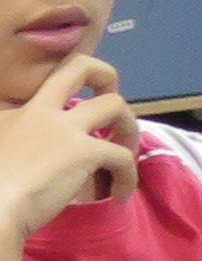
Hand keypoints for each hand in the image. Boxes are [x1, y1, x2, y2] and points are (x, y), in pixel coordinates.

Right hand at [0, 58, 133, 245]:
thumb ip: (13, 133)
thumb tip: (32, 152)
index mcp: (16, 113)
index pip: (50, 85)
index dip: (70, 92)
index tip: (78, 111)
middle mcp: (40, 112)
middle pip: (80, 66)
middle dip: (104, 76)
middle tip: (111, 109)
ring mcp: (65, 129)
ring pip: (115, 105)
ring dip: (129, 129)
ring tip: (126, 155)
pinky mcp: (84, 151)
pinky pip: (123, 155)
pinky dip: (128, 175)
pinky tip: (119, 194)